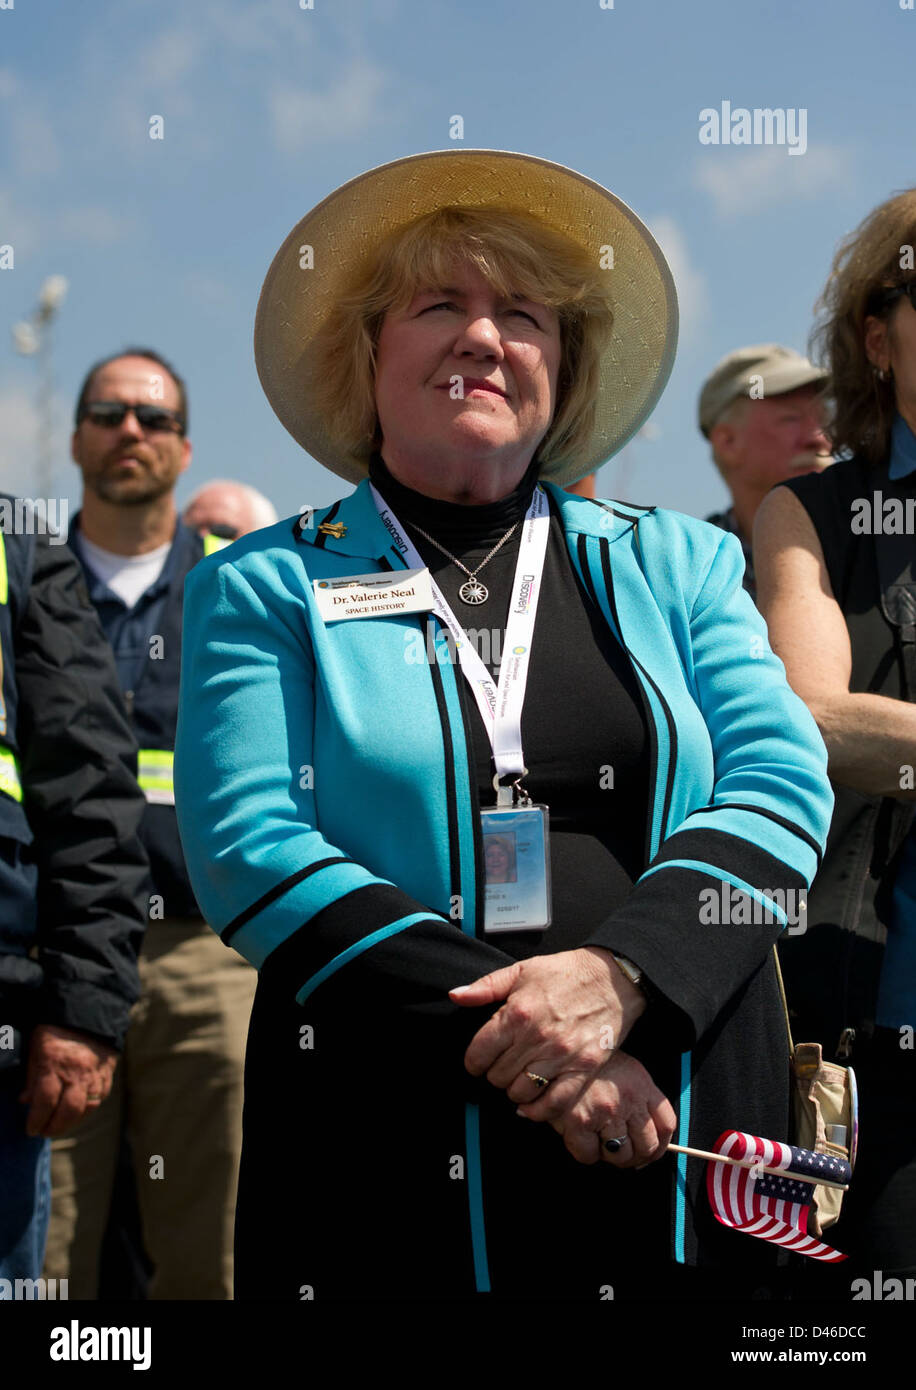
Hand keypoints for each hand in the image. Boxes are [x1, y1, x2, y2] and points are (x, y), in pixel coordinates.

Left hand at [19, 1024, 117, 1137]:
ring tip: (60, 1125)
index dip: (37, 1120)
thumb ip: (32, 1078)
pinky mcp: (108, 1072)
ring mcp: (95, 1072)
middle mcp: (77, 1071)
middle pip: (69, 1110)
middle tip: (44, 1131)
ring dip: (72, 1122)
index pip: (45, 1101)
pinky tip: (78, 1111)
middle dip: (55, 1127)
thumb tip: (26, 1102)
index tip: (30, 1130)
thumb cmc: (54, 1033)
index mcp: (54, 1063)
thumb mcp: (35, 1051)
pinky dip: (88, 1109)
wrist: (86, 1012)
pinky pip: (100, 1098)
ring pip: (87, 1108)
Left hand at [449, 947, 645, 1113]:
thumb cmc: (566, 972)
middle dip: (494, 1073)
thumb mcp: (521, 971)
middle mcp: (537, 1038)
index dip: (473, 1061)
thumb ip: (485, 986)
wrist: (612, 977)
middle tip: (502, 1066)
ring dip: (514, 1090)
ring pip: (521, 1093)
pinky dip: (539, 1111)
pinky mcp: (583, 1069)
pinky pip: (555, 1104)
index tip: (478, 1060)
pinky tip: (533, 1104)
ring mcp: (561, 1056)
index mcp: (517, 1013)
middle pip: (497, 1076)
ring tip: (519, 1079)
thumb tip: (455, 996)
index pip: (479, 1053)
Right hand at [522, 1049, 675, 1167]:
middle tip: (621, 1152)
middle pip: (646, 1146)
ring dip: (610, 1155)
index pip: (666, 1125)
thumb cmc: (587, 1061)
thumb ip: (637, 1096)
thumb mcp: (622, 1068)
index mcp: (641, 1084)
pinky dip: (586, 1154)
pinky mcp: (579, 1121)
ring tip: (599, 1143)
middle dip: (635, 1157)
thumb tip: (646, 1137)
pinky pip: (589, 1155)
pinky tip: (580, 1140)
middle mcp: (628, 1098)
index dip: (660, 1146)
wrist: (556, 1049)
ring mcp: (605, 1111)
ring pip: (619, 1156)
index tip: (650, 1152)